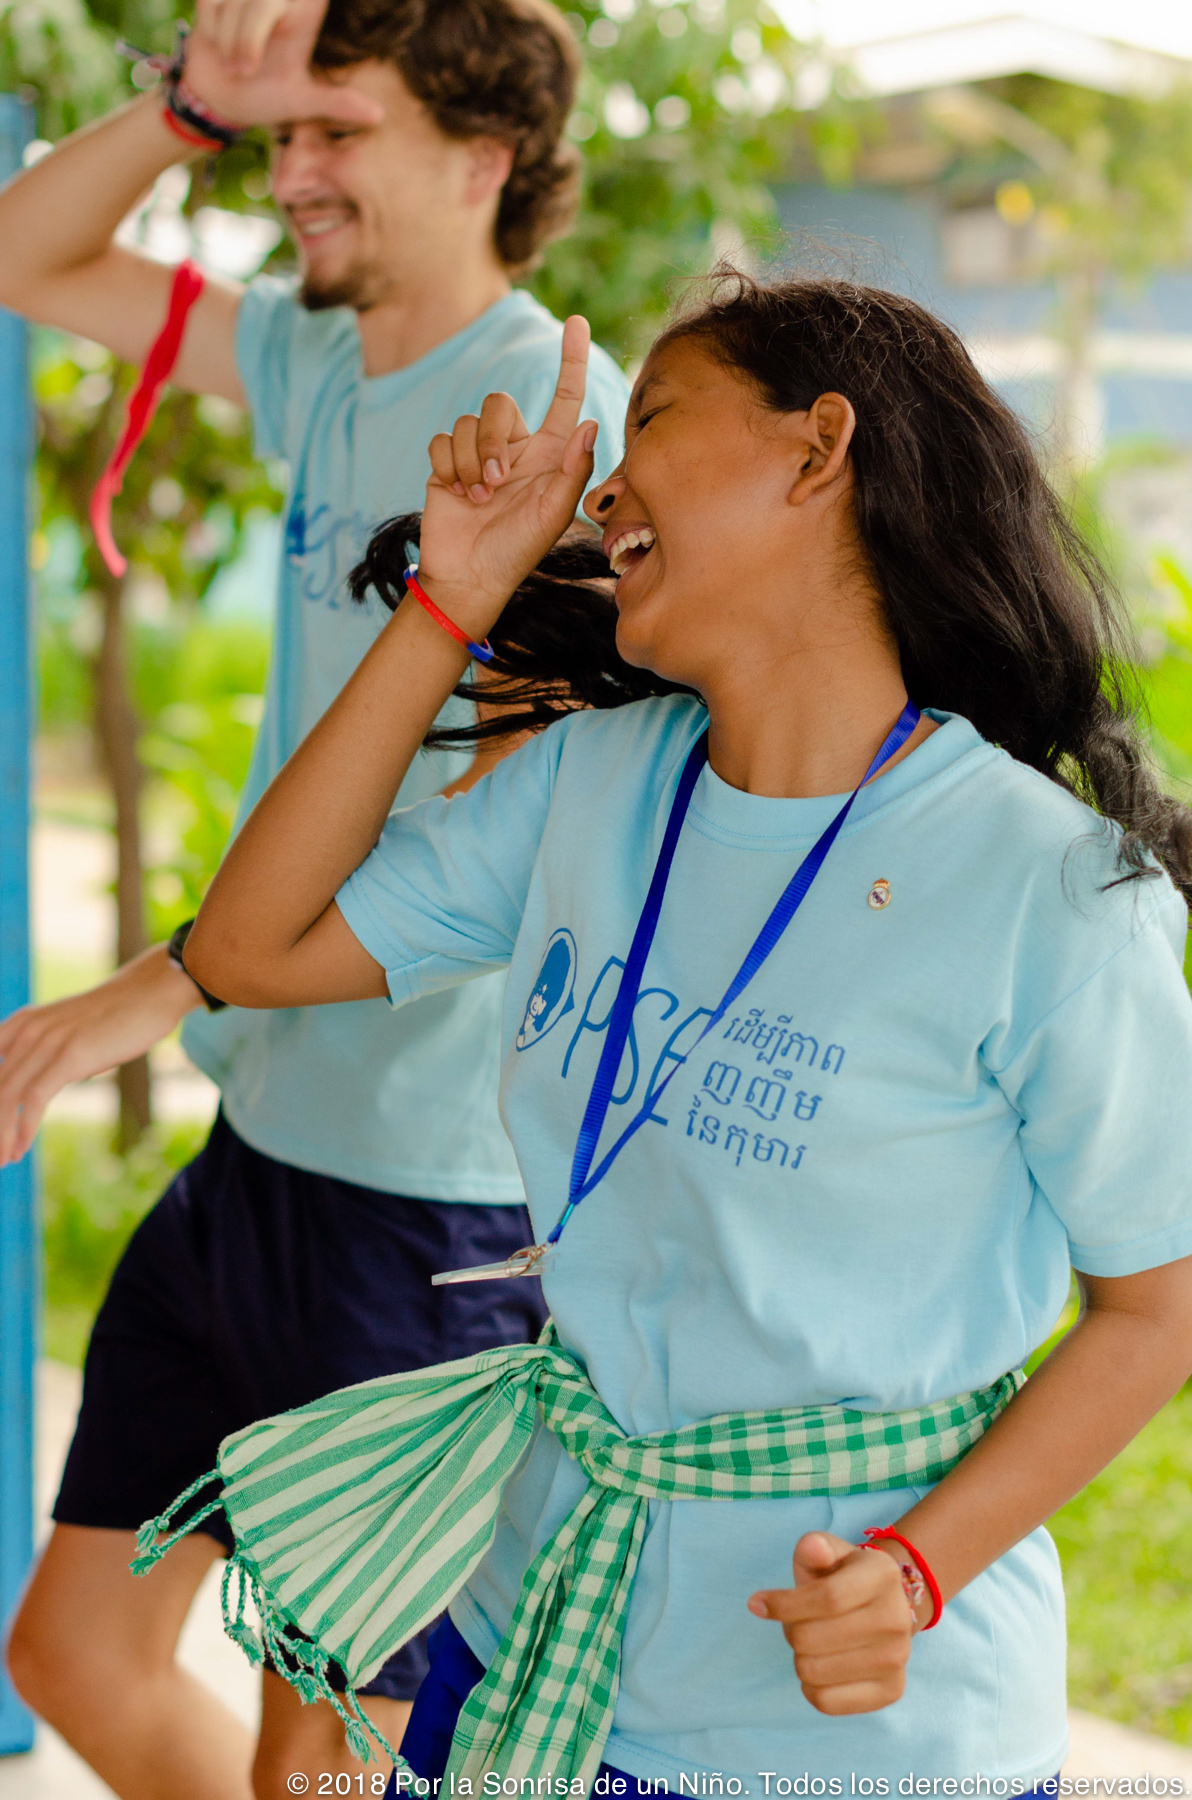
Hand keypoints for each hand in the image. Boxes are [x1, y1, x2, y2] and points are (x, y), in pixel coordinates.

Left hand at [0, 946, 203, 1164]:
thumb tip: (40, 1092)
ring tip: (2, 1161)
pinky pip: (33, 1099)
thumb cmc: (115, 1017)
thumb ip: (48, 1057)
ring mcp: (46, 1042)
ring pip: (5, 1097)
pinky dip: (22, 1129)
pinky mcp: (68, 1056)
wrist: (149, 993)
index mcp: (20, 1024)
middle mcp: (25, 1031)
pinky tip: (19, 1149)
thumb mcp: (69, 1033)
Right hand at [182, 0, 382, 128]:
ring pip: (234, 2)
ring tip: (232, 61)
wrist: (216, 95)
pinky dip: (209, 24)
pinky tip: (214, 39)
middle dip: (247, 37)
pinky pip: (210, 0)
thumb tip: (379, 117)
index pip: (312, 0)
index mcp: (306, 14)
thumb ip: (336, 103)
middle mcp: (280, 0)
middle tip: (243, 70)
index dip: (272, 25)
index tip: (270, 57)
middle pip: (262, 3)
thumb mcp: (301, 102)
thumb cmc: (263, 98)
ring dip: (226, 37)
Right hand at [416, 315, 598, 636]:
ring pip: (468, 421)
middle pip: (499, 403)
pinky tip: (455, 494)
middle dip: (492, 440)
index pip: (564, 397)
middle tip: (495, 484)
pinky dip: (448, 467)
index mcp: (549, 455)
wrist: (469, 578)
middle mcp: (515, 448)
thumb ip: (572, 471)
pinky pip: (442, 439)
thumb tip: (588, 422)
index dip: (570, 360)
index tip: (575, 322)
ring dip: (470, 462)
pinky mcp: (446, 464)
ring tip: (477, 498)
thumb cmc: (516, 552)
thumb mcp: (552, 516)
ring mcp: (478, 455)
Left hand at [747, 1531, 915, 1715]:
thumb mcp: (830, 1553)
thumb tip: (812, 1549)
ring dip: (799, 1657)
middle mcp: (896, 1619)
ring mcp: (897, 1659)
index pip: (826, 1598)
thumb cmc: (845, 1577)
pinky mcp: (891, 1691)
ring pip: (813, 1672)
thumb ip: (815, 1547)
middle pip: (811, 1639)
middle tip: (796, 1622)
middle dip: (790, 1630)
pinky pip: (827, 1702)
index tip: (756, 1603)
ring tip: (812, 1642)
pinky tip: (820, 1666)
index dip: (784, 1604)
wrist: (888, 1607)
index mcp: (882, 1575)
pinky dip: (810, 1687)